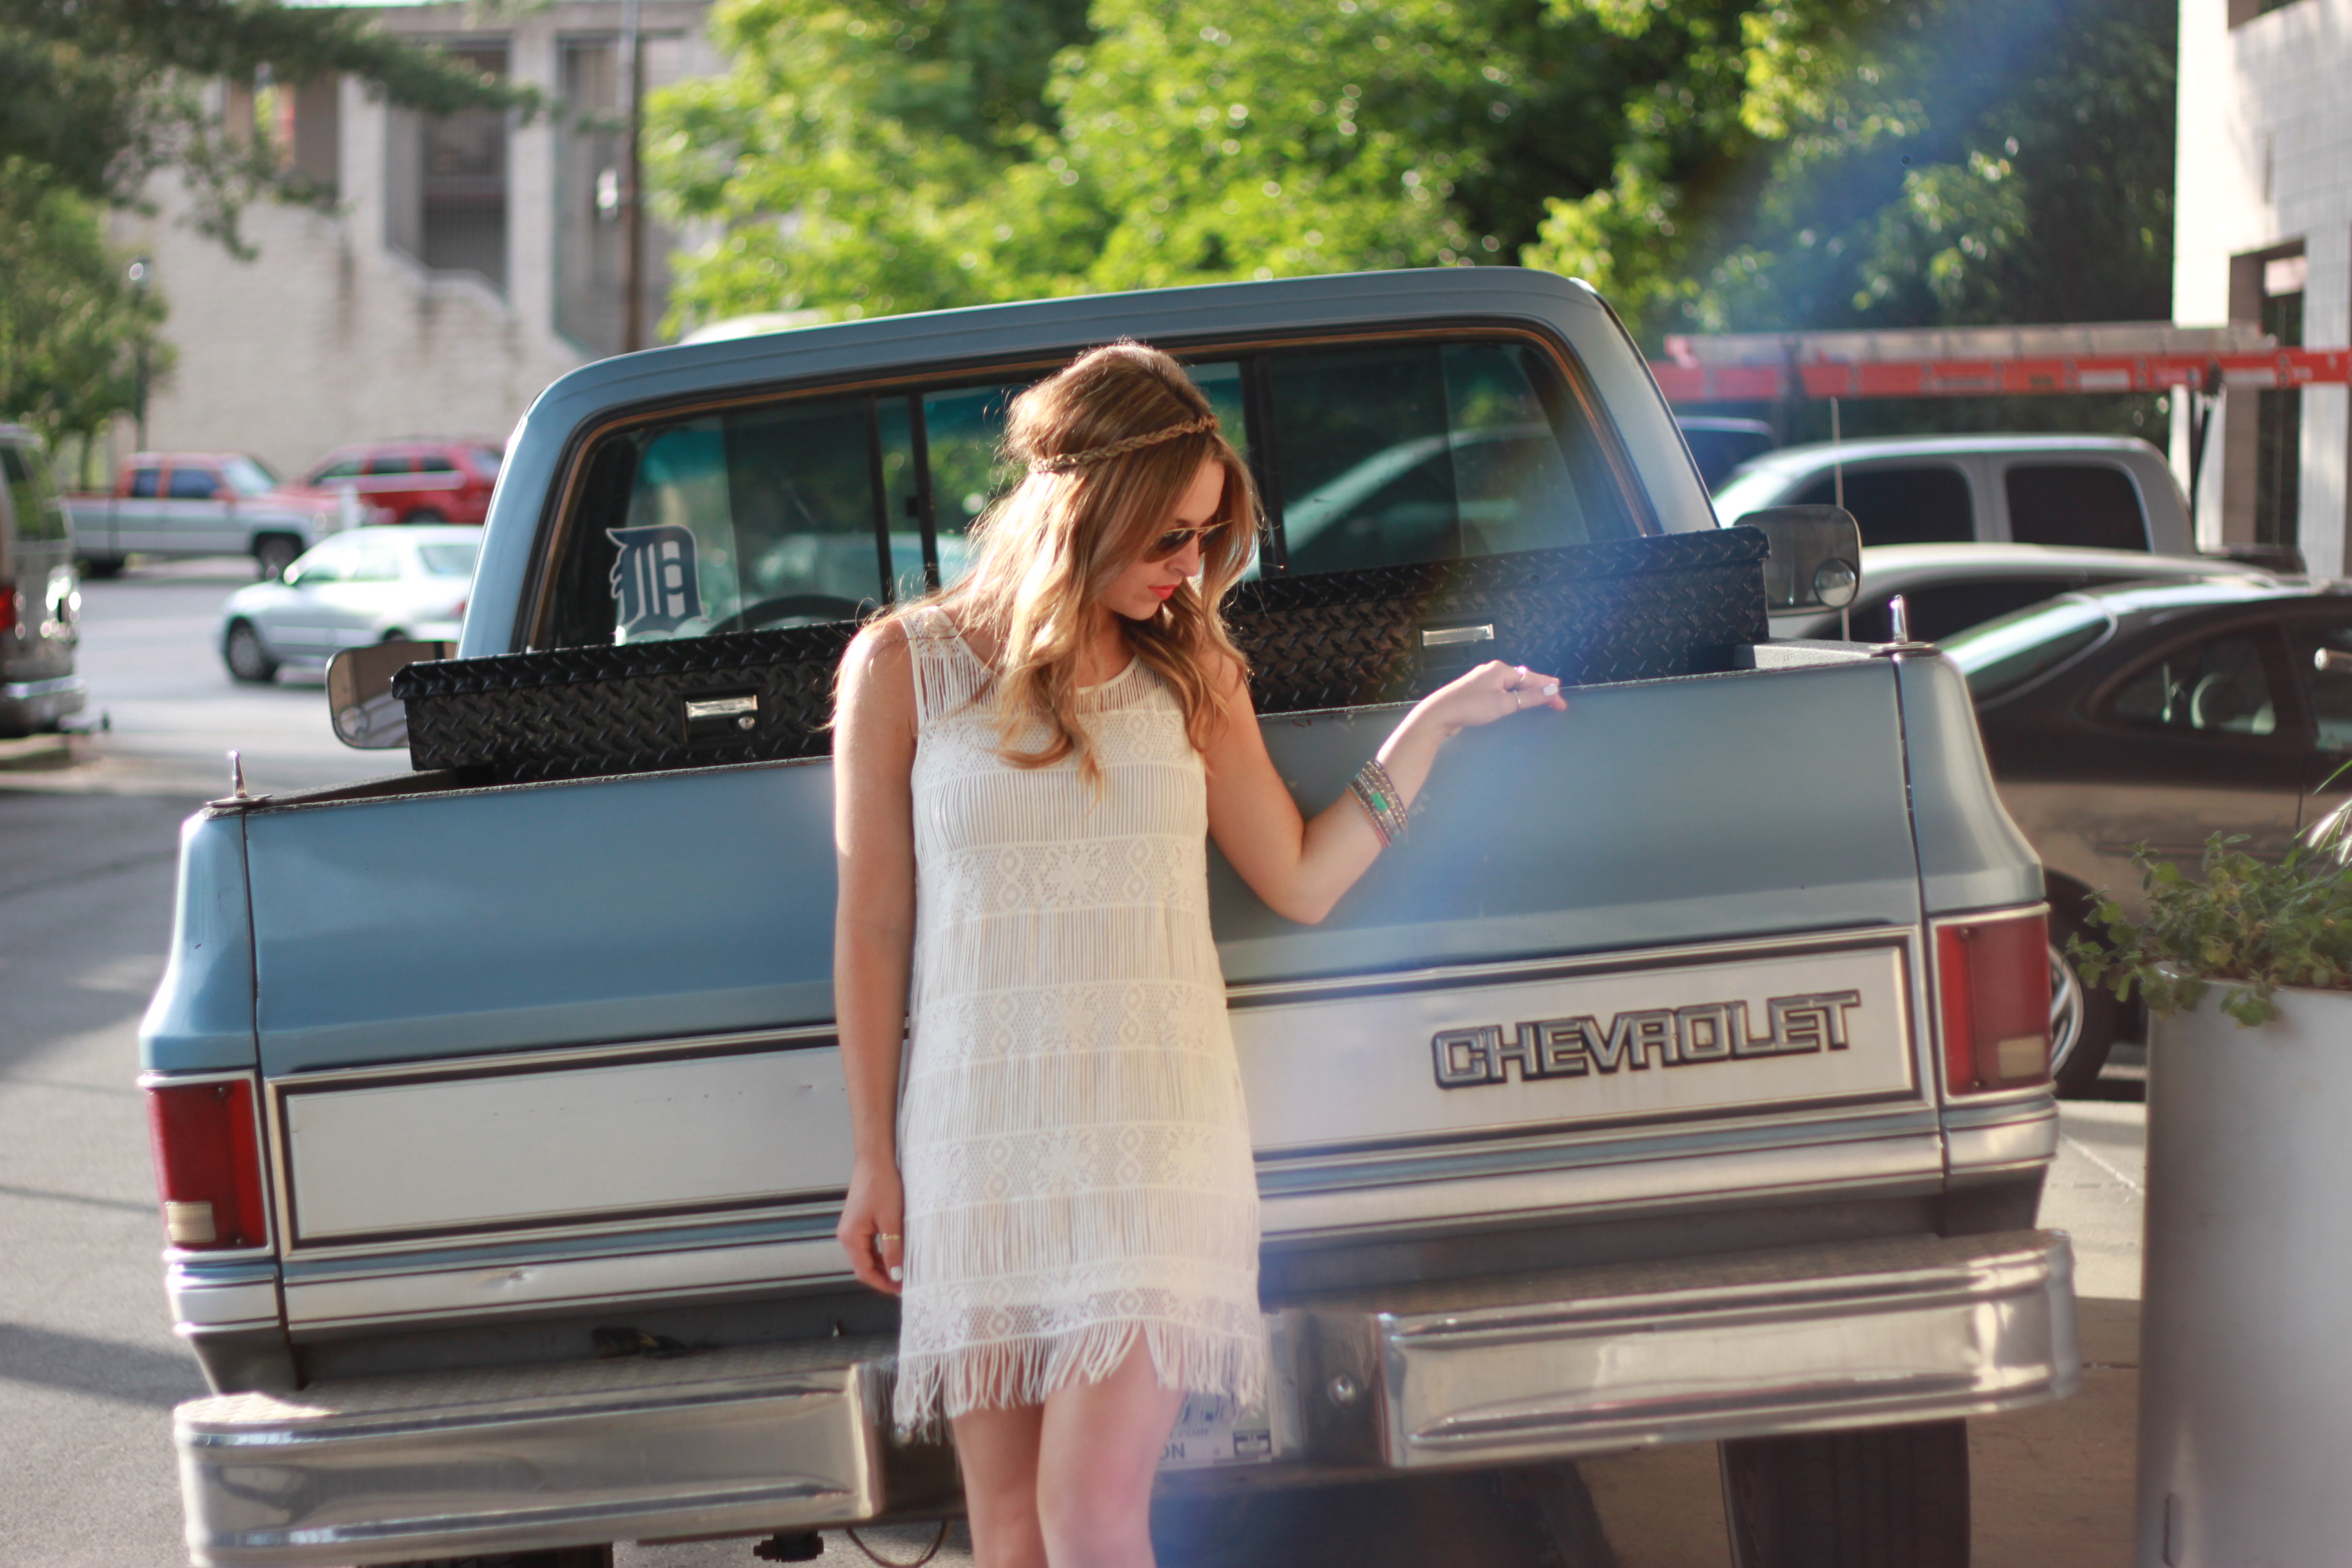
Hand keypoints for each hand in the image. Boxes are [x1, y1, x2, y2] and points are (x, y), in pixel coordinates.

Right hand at [837, 1159, 905, 1295]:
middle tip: (905, 1283)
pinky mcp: (858, 1221)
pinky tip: (896, 1253)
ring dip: (883, 1265)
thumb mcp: (891, 1221)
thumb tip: (896, 1274)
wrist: (875, 1160)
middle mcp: (847, 1235)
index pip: (864, 1272)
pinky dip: (881, 1253)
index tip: (900, 1290)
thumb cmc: (882, 1185)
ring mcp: (851, 1228)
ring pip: (866, 1256)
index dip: (883, 1284)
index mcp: (851, 1237)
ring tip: (903, 1270)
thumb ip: (893, 1249)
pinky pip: (868, 1244)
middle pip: (863, 1266)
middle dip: (883, 1277)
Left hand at [1415, 660, 1566, 736]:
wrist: (1439, 714)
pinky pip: (1501, 691)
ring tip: (1541, 700)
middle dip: (1539, 689)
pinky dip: (1513, 696)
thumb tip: (1553, 689)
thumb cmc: (1472, 707)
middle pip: (1522, 679)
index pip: (1532, 678)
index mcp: (1501, 669)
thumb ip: (1530, 697)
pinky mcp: (1475, 691)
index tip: (1562, 703)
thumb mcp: (1504, 703)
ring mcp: (1482, 680)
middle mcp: (1492, 670)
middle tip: (1555, 702)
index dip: (1549, 690)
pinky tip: (1515, 701)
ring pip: (1511, 685)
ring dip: (1526, 692)